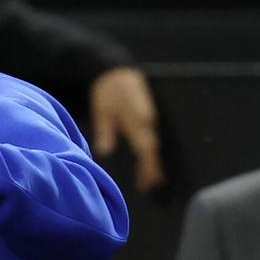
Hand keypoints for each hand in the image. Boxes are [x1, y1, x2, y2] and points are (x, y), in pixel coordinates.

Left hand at [90, 66, 165, 192]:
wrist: (117, 73)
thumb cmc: (108, 94)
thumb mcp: (102, 111)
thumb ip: (105, 130)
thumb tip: (104, 151)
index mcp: (136, 118)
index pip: (146, 147)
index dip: (148, 166)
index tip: (147, 183)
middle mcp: (148, 119)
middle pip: (154, 148)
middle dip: (155, 167)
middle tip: (153, 186)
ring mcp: (152, 117)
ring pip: (158, 143)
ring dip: (157, 161)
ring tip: (156, 180)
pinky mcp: (152, 116)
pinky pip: (156, 136)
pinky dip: (155, 151)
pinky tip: (153, 164)